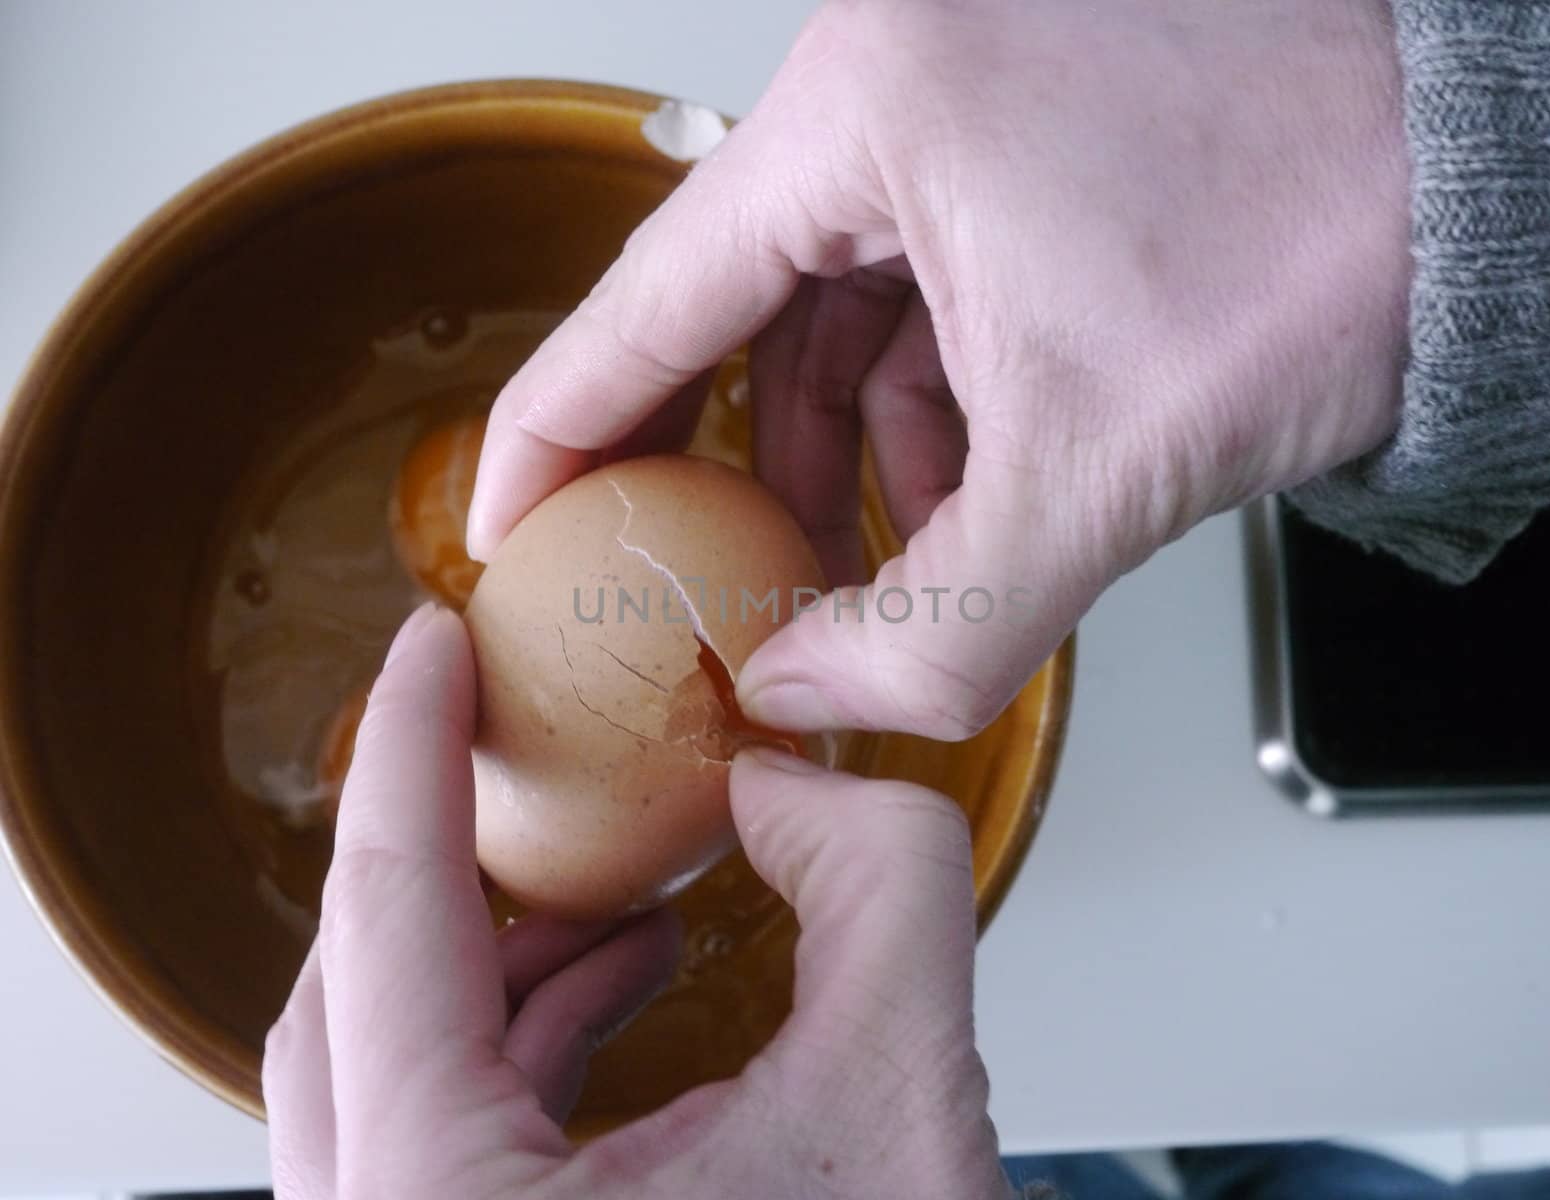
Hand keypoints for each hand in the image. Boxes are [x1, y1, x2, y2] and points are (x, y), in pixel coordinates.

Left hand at [264, 604, 1009, 1199]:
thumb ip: (876, 885)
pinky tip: (627, 980)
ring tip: (620, 888)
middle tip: (514, 743)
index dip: (409, 750)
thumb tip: (789, 778)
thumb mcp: (904, 1095)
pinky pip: (443, 1127)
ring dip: (499, 950)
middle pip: (353, 994)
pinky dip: (524, 1033)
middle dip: (448, 850)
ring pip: (388, 1066)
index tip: (430, 645)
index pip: (389, 919)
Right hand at [466, 0, 1410, 739]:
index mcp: (873, 108)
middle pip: (736, 304)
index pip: (652, 292)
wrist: (1488, 189)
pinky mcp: (1022, 136)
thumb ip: (936, 627)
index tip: (507, 519)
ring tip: (866, 558)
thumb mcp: (1107, 472)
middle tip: (674, 569)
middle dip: (723, 459)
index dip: (560, 425)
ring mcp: (960, 97)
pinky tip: (958, 484)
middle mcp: (895, 77)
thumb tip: (803, 704)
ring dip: (841, 445)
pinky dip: (924, 397)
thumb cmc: (1330, 244)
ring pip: (836, 305)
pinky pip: (919, 284)